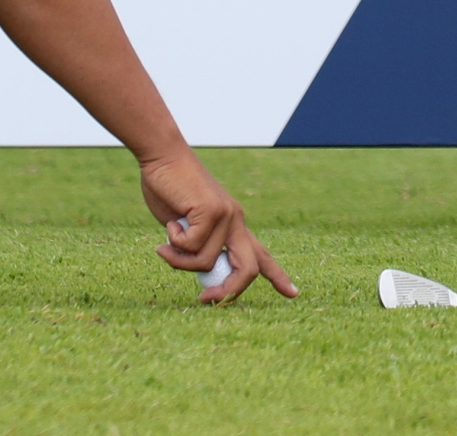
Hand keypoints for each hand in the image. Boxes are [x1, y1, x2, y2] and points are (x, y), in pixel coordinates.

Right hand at [140, 151, 294, 304]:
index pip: (262, 256)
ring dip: (180, 262)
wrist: (163, 156)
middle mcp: (237, 221)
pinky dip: (175, 243)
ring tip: (166, 246)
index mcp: (234, 225)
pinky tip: (170, 224)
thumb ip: (196, 247)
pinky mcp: (212, 211)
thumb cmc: (170, 190)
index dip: (278, 277)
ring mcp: (227, 215)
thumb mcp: (186, 228)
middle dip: (229, 292)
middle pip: (250, 269)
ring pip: (207, 262)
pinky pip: (193, 246)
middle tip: (204, 299)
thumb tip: (200, 272)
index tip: (293, 294)